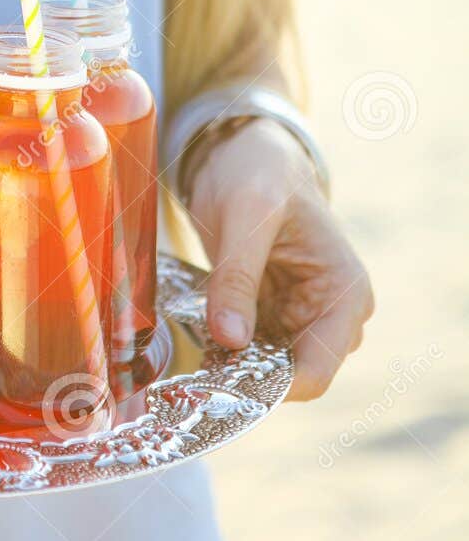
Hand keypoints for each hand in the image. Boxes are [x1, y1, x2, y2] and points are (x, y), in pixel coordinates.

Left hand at [186, 118, 373, 400]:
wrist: (246, 153)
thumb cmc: (259, 171)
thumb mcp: (245, 215)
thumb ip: (238, 276)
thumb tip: (231, 339)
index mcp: (345, 293)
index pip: (316, 371)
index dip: (272, 388)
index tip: (221, 385)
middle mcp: (332, 314)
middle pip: (291, 376)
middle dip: (247, 377)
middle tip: (196, 370)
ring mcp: (303, 316)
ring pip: (268, 367)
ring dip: (233, 365)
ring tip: (194, 350)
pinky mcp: (274, 314)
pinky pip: (251, 349)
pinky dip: (226, 349)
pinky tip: (199, 337)